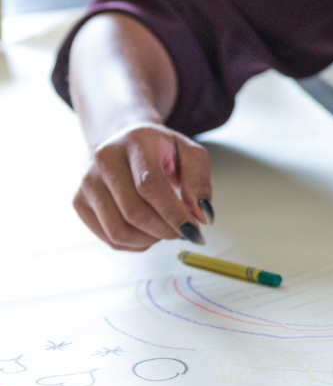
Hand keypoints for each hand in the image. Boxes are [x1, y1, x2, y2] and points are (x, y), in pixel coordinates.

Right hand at [73, 123, 212, 251]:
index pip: (149, 185)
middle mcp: (104, 160)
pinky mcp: (78, 202)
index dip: (173, 212)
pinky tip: (148, 231)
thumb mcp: (189, 153)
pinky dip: (135, 244)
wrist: (125, 140)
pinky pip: (108, 239)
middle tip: (185, 231)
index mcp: (135, 142)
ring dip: (150, 240)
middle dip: (165, 230)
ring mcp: (87, 182)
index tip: (194, 229)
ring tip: (166, 229)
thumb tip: (202, 216)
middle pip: (134, 212)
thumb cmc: (162, 150)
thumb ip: (200, 181)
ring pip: (118, 231)